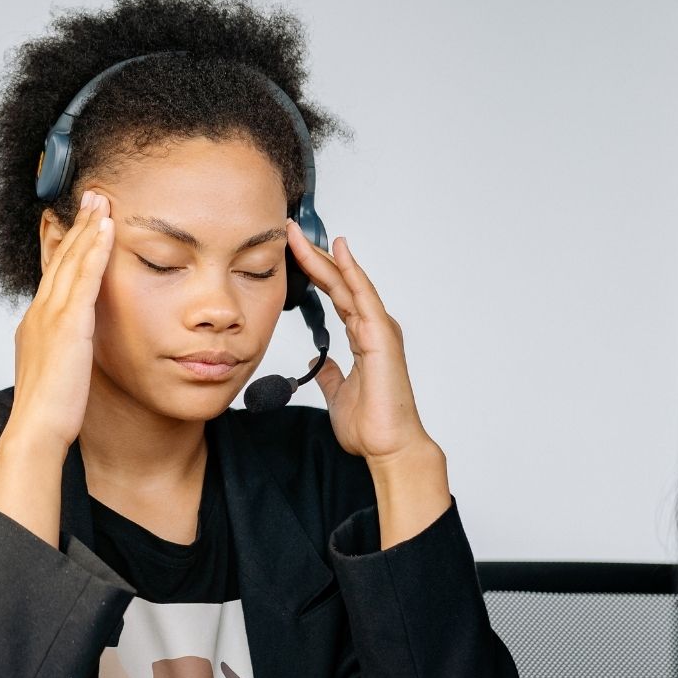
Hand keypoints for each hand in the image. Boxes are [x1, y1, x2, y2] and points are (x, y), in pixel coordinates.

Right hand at [6, 188, 114, 451]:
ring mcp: (51, 316)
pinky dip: (95, 250)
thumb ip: (60, 351)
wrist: (36, 430)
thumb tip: (69, 348)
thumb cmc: (47, 412)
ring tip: (102, 201)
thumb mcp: (53, 372)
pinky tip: (107, 230)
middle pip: (59, 258)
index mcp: (35, 324)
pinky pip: (84, 278)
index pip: (52, 274)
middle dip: (77, 225)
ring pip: (71, 260)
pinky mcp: (68, 324)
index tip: (76, 222)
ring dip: (88, 227)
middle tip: (91, 196)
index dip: (65, 245)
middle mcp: (39, 313)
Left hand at [286, 226, 436, 465]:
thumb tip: (319, 363)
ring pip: (348, 282)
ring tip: (301, 235)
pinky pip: (363, 297)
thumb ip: (331, 374)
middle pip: (339, 282)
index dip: (313, 272)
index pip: (334, 294)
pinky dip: (351, 271)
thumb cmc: (372, 424)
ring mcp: (379, 329)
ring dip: (325, 257)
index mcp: (363, 337)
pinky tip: (338, 251)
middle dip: (314, 256)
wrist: (388, 446)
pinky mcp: (381, 336)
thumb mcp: (338, 393)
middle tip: (289, 231)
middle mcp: (372, 327)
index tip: (291, 253)